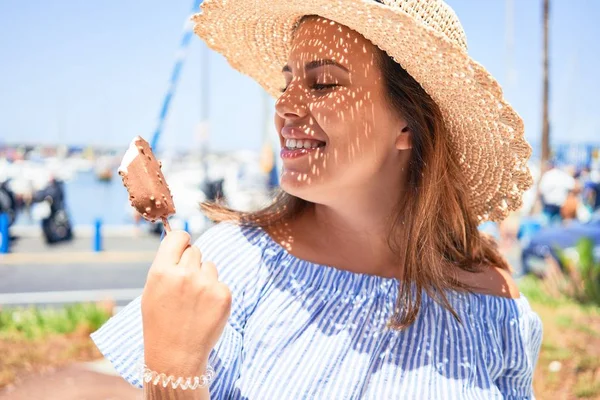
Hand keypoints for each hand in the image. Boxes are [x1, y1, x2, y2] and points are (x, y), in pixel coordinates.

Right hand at [141, 230, 231, 376]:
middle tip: (185, 287)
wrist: (176, 355)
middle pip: (195, 251)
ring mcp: (206, 284)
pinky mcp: (223, 295)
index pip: (179, 236)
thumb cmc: (160, 322)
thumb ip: (166, 265)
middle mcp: (184, 274)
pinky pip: (220, 282)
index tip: (183, 247)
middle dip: (191, 264)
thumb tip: (182, 240)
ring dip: (204, 278)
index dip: (181, 241)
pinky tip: (204, 309)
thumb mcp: (151, 290)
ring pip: (209, 266)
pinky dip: (215, 293)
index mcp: (162, 271)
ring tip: (193, 302)